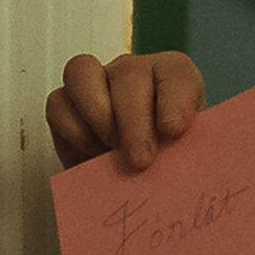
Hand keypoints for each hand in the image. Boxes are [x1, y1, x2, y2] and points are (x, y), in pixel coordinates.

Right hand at [45, 52, 205, 170]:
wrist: (139, 182)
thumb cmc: (167, 165)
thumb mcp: (189, 158)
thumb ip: (191, 153)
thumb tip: (195, 165)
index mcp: (174, 77)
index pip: (176, 73)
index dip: (175, 100)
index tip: (173, 132)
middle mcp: (134, 72)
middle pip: (128, 73)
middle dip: (133, 121)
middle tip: (140, 161)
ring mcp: (96, 81)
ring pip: (82, 74)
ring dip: (98, 117)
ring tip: (112, 153)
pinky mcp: (66, 103)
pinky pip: (59, 105)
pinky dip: (74, 133)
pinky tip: (93, 157)